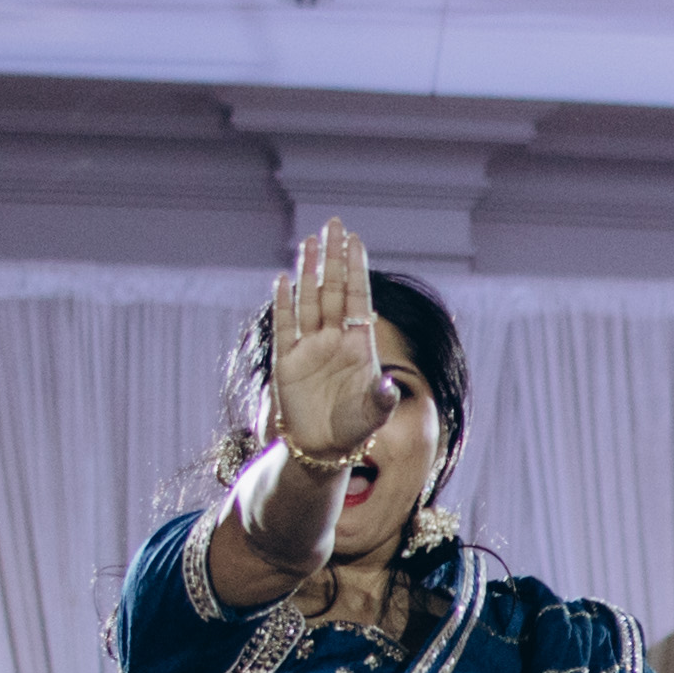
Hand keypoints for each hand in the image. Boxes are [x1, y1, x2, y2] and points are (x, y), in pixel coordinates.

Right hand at [266, 218, 388, 465]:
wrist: (323, 449)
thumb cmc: (354, 430)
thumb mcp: (373, 413)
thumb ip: (382, 399)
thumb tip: (390, 388)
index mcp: (358, 344)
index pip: (355, 296)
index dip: (354, 268)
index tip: (355, 239)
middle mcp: (333, 339)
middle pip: (332, 289)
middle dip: (333, 257)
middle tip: (333, 223)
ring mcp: (309, 347)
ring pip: (308, 300)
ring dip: (309, 271)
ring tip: (310, 241)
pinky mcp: (286, 361)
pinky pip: (284, 327)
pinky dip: (283, 303)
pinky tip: (284, 279)